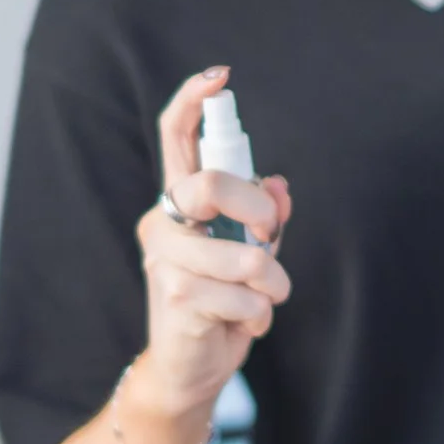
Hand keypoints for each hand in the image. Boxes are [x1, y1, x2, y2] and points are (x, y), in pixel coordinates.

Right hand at [129, 66, 291, 423]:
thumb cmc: (223, 300)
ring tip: (261, 299)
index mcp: (179, 202)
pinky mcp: (177, 298)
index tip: (221, 76)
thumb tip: (280, 185)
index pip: (174, 137)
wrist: (191, 366)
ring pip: (247, 256)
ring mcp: (165, 260)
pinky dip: (261, 315)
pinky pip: (247, 298)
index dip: (193, 101)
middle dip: (258, 210)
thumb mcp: (252, 251)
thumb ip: (266, 216)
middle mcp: (162, 222)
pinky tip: (241, 325)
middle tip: (269, 237)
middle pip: (210, 184)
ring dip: (272, 284)